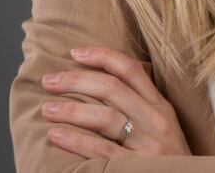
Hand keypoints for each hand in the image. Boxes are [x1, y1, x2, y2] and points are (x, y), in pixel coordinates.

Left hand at [40, 46, 192, 158]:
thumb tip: (99, 88)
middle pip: (112, 89)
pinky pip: (101, 151)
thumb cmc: (168, 160)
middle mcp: (156, 121)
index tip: (76, 52)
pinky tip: (56, 135)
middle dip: (77, 80)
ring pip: (104, 117)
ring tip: (46, 108)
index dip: (102, 56)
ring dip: (71, 110)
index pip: (131, 70)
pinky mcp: (136, 168)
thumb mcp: (164, 127)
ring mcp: (148, 146)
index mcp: (162, 106)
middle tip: (49, 80)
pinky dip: (76, 141)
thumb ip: (141, 108)